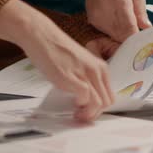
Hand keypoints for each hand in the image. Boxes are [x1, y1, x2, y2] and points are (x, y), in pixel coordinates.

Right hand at [0, 0, 114, 121]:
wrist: (42, 36)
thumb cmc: (56, 51)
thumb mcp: (79, 65)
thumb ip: (86, 79)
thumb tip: (86, 100)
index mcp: (101, 68)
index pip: (110, 95)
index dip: (101, 108)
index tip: (90, 111)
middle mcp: (96, 71)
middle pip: (107, 102)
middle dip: (95, 114)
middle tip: (83, 115)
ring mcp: (85, 74)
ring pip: (99, 103)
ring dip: (89, 114)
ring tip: (77, 114)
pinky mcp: (72, 77)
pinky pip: (85, 98)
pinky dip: (80, 105)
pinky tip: (72, 104)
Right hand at [85, 0, 151, 42]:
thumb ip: (141, 10)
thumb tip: (146, 27)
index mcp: (120, 1)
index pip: (130, 28)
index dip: (137, 38)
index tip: (144, 41)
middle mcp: (106, 10)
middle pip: (122, 35)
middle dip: (131, 37)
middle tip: (139, 35)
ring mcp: (98, 16)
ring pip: (114, 36)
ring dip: (123, 35)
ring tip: (128, 25)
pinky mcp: (92, 20)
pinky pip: (107, 32)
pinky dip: (114, 31)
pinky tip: (117, 22)